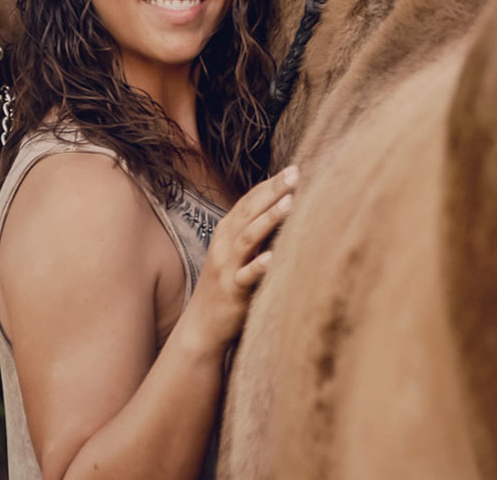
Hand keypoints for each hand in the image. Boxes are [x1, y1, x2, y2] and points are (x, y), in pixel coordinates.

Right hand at [182, 165, 298, 353]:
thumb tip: (284, 210)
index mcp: (226, 233)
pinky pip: (246, 277)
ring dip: (269, 219)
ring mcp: (226, 267)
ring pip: (248, 238)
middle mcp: (224, 245)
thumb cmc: (226, 286)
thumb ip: (254, 232)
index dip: (269, 185)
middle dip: (272, 192)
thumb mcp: (237, 254)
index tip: (293, 169)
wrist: (202, 326)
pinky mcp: (232, 292)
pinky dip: (259, 266)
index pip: (248, 201)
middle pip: (249, 212)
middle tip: (295, 174)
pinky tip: (274, 257)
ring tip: (290, 203)